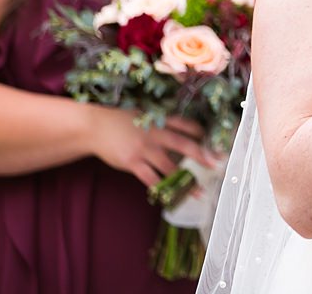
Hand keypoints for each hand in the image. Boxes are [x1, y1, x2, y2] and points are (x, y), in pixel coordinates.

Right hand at [88, 106, 216, 187]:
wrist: (95, 127)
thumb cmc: (120, 121)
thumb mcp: (143, 115)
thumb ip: (160, 123)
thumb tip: (179, 131)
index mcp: (159, 120)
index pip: (185, 125)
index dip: (199, 132)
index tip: (212, 141)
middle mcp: (155, 134)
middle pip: (184, 145)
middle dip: (201, 155)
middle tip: (215, 164)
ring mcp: (144, 149)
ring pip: (169, 167)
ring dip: (185, 180)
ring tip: (197, 190)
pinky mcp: (132, 162)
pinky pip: (150, 178)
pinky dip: (161, 188)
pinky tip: (170, 196)